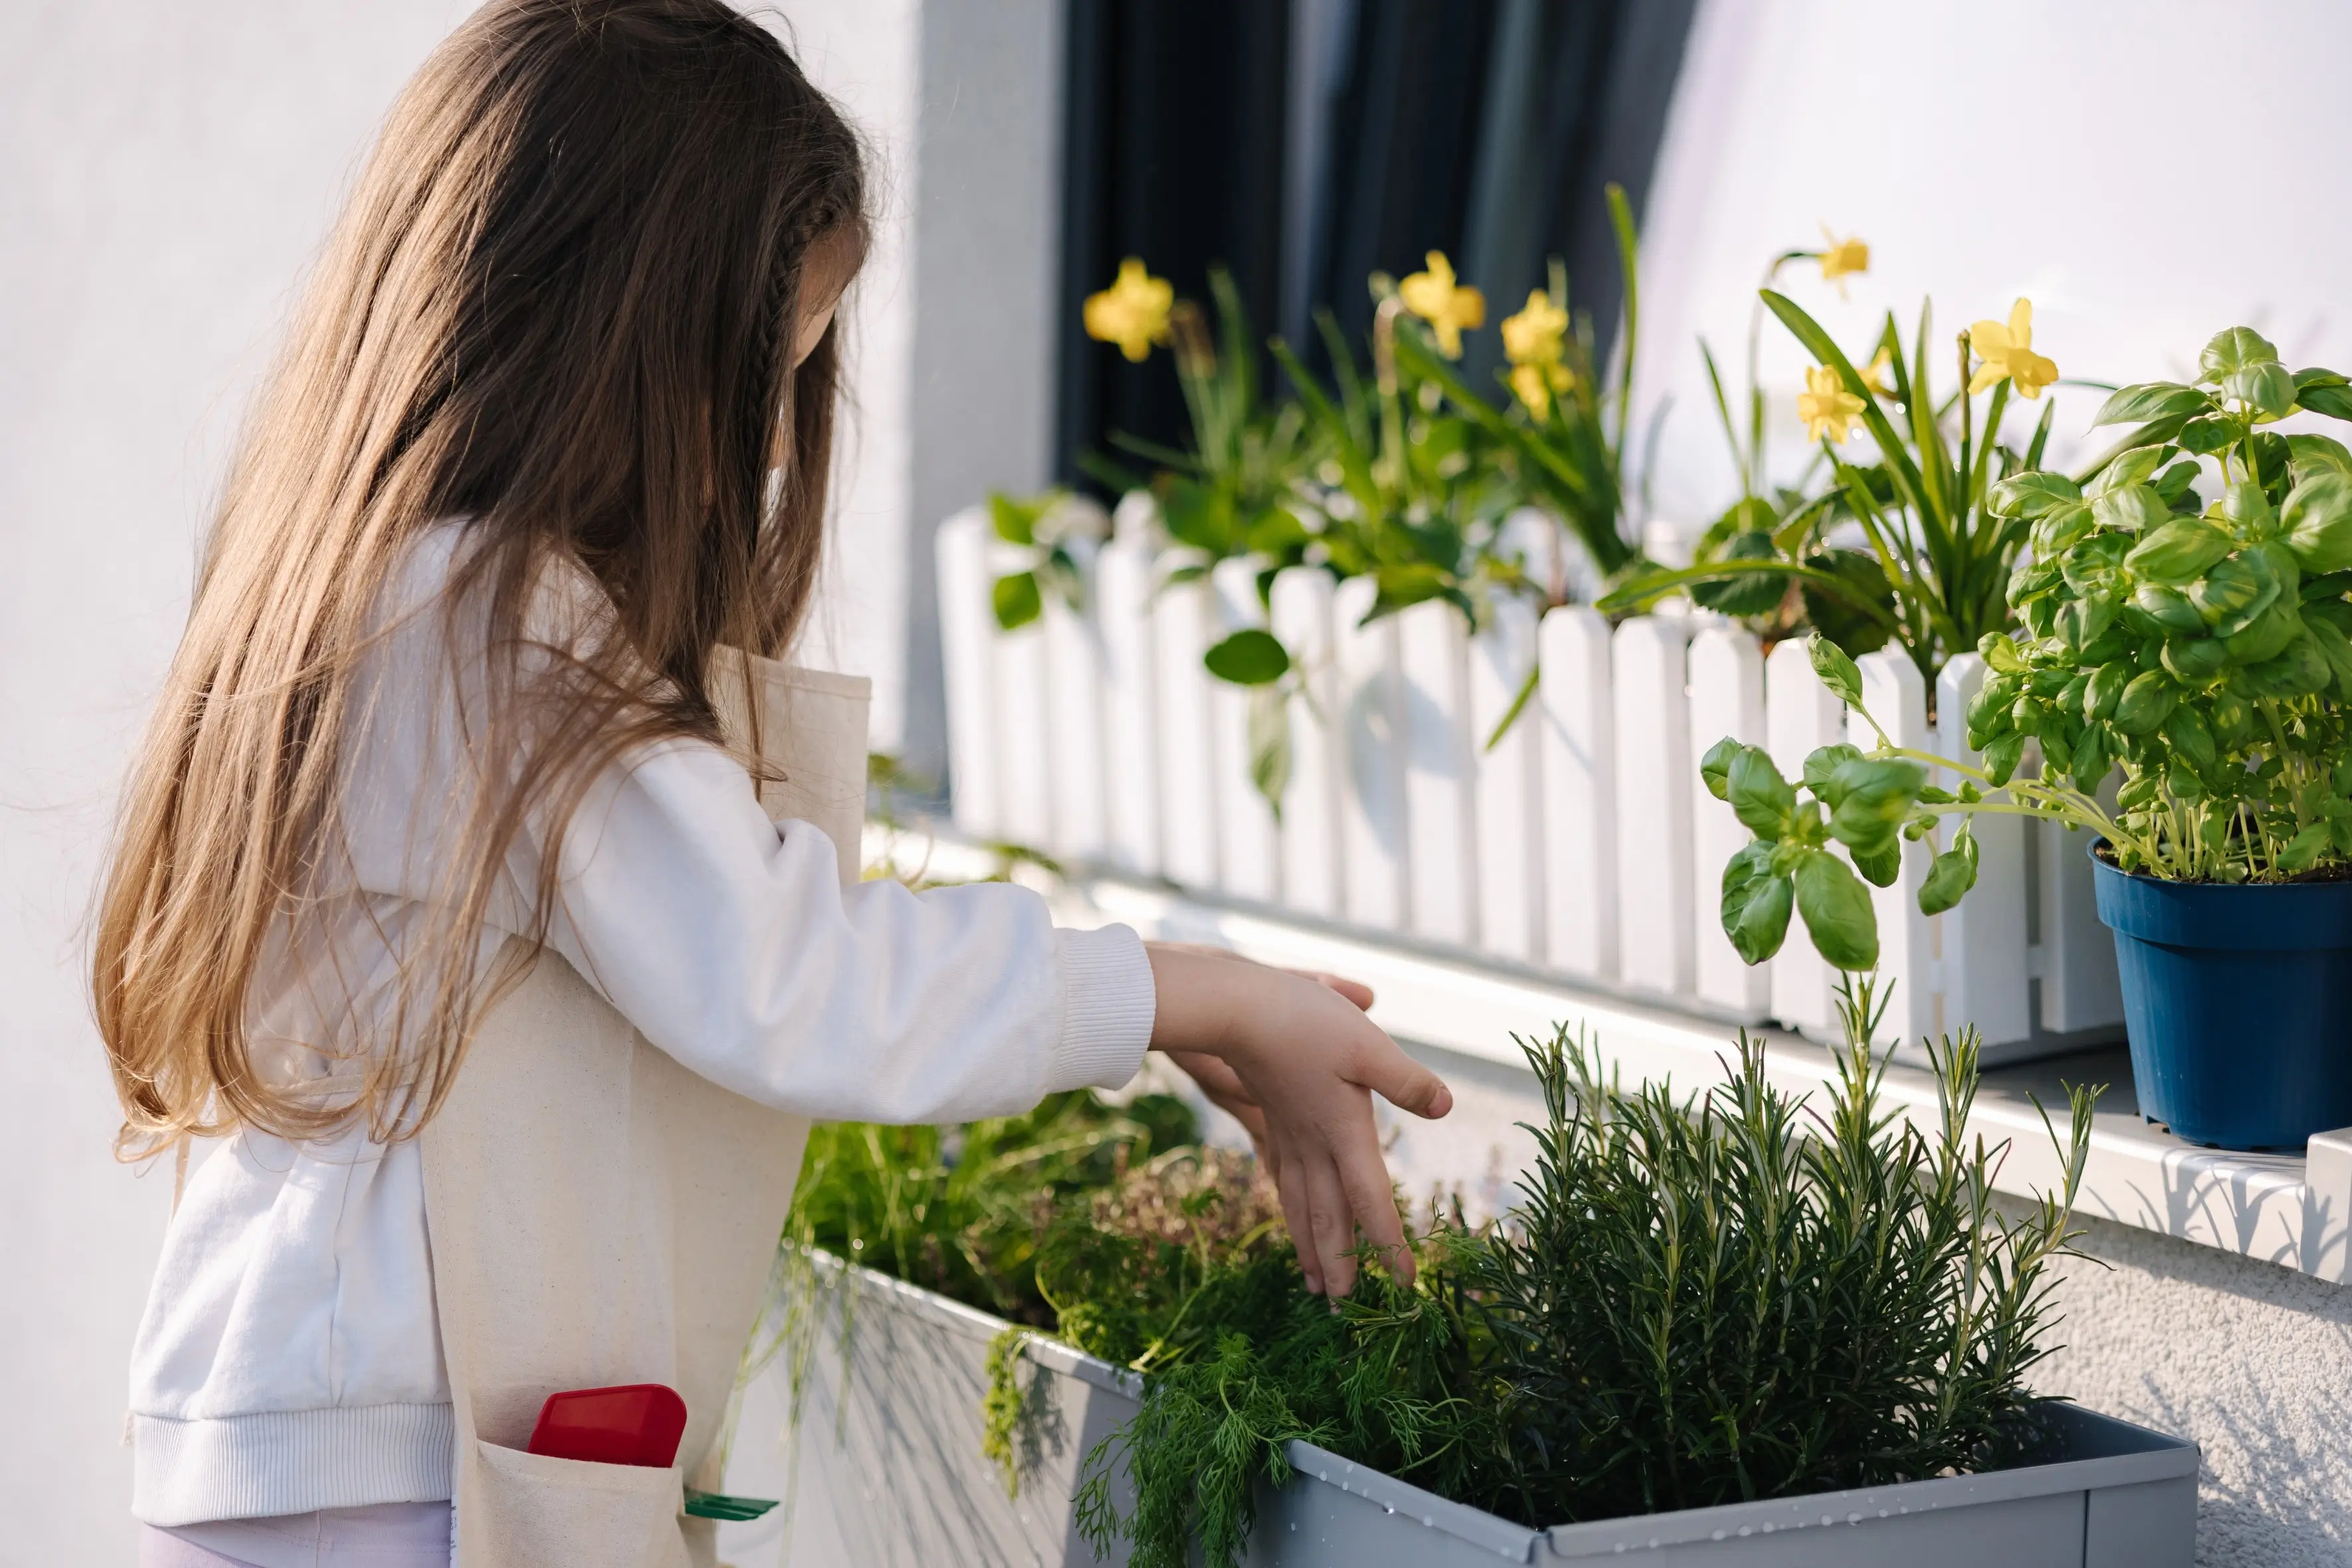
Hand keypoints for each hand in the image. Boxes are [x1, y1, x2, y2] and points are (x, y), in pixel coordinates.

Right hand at [1146, 943, 1451, 1296]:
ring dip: (1310, 1248)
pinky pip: (1283, 1180)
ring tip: (1314, 1284)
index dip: (1388, 1248)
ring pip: (1301, 1207)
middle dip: (1341, 1266)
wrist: (1237, 1010)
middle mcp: (1316, 1147)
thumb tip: (1445, 1108)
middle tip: (1346, 1311)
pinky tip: (1290, 1213)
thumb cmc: (1306, 1023)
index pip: (1372, 1204)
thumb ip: (1407, 1081)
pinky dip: (1290, 1210)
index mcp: (1344, 1135)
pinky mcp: (1273, 1120)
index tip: (1405, 1286)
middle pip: (1330, 1219)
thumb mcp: (1368, 1047)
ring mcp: (1290, 1136)